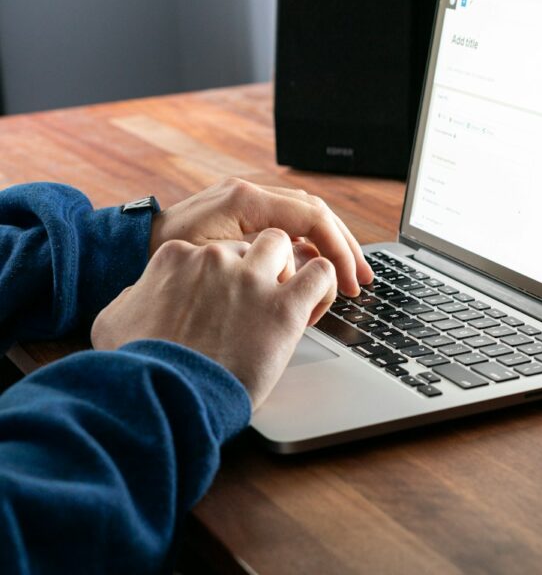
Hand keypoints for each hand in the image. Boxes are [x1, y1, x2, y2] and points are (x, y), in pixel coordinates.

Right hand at [92, 229, 336, 408]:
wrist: (164, 399)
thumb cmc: (139, 368)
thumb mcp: (115, 322)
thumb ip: (134, 298)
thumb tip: (141, 295)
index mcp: (177, 257)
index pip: (213, 250)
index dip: (224, 276)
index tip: (225, 302)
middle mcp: (216, 259)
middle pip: (250, 246)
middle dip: (257, 269)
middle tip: (258, 303)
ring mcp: (251, 279)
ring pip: (285, 245)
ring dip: (288, 267)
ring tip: (285, 298)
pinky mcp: (284, 306)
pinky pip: (319, 272)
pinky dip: (324, 284)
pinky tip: (314, 304)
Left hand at [148, 178, 371, 295]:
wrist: (129, 247)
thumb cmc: (163, 258)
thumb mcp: (210, 261)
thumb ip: (257, 258)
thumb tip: (303, 267)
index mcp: (245, 200)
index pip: (311, 217)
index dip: (336, 250)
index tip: (348, 281)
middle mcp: (250, 192)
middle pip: (316, 213)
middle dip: (344, 246)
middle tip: (362, 280)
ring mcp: (248, 201)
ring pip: (306, 216)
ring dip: (331, 244)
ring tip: (349, 275)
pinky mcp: (244, 214)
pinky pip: (289, 224)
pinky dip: (309, 244)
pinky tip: (317, 267)